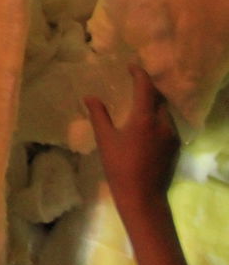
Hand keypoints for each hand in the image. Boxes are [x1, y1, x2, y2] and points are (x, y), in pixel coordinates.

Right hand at [85, 64, 179, 221]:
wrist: (143, 197)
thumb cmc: (120, 166)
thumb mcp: (105, 140)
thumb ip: (99, 115)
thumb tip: (89, 97)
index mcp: (145, 118)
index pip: (146, 88)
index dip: (139, 74)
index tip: (131, 67)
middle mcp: (164, 124)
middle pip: (159, 98)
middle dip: (148, 88)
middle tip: (135, 83)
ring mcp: (173, 136)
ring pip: (166, 112)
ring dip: (154, 103)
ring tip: (140, 103)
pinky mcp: (175, 148)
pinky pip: (169, 124)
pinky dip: (159, 117)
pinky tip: (147, 124)